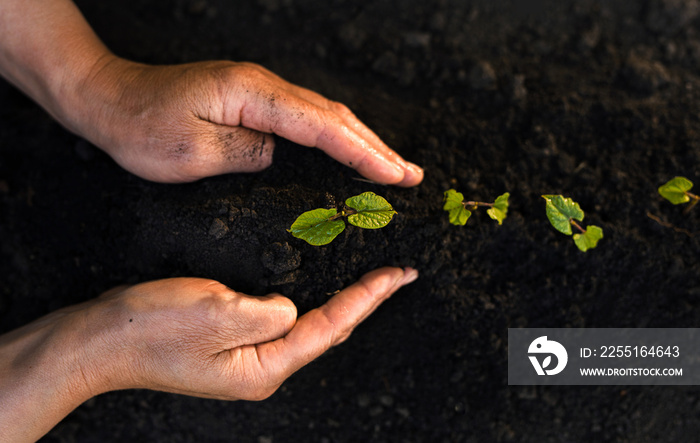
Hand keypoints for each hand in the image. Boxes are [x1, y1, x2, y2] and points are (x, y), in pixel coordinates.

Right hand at [0, 267, 417, 441]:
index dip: (369, 297)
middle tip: (396, 271)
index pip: (331, 326)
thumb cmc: (152, 329)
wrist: (99, 339)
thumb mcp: (217, 312)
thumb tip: (293, 306)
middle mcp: (262, 369)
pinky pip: (281, 320)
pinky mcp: (231, 343)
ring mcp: (247, 358)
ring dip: (339, 299)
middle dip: (363, 300)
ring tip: (370, 277)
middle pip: (326, 330)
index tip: (400, 273)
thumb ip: (269, 311)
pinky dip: (307, 298)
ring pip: (307, 326)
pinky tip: (314, 282)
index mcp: (265, 368)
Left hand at [66, 57, 423, 184]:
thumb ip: (246, 154)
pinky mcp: (252, 102)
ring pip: (324, 116)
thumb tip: (280, 155)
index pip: (322, 127)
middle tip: (412, 176)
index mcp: (253, 95)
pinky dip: (335, 138)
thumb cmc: (140, 127)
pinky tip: (347, 152)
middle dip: (376, 147)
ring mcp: (259, 92)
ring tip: (393, 167)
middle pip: (334, 117)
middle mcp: (263, 87)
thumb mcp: (189, 152)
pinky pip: (306, 120)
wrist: (109, 98)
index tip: (395, 176)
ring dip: (362, 141)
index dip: (363, 153)